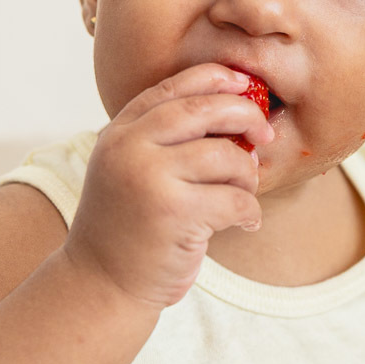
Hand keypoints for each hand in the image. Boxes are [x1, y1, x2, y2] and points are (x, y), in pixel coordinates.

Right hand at [64, 64, 274, 310]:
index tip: (244, 83)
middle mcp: (130, 148)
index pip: (173, 87)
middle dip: (245, 115)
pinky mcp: (175, 213)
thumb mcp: (132, 170)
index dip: (214, 78)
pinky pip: (235, 198)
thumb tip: (240, 110)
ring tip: (242, 194)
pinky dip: (249, 211)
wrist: (101, 285)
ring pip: (226, 155)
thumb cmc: (128, 227)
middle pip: (203, 110)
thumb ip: (166, 139)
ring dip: (246, 174)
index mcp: (120, 132)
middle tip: (264, 133)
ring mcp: (150, 179)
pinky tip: (245, 222)